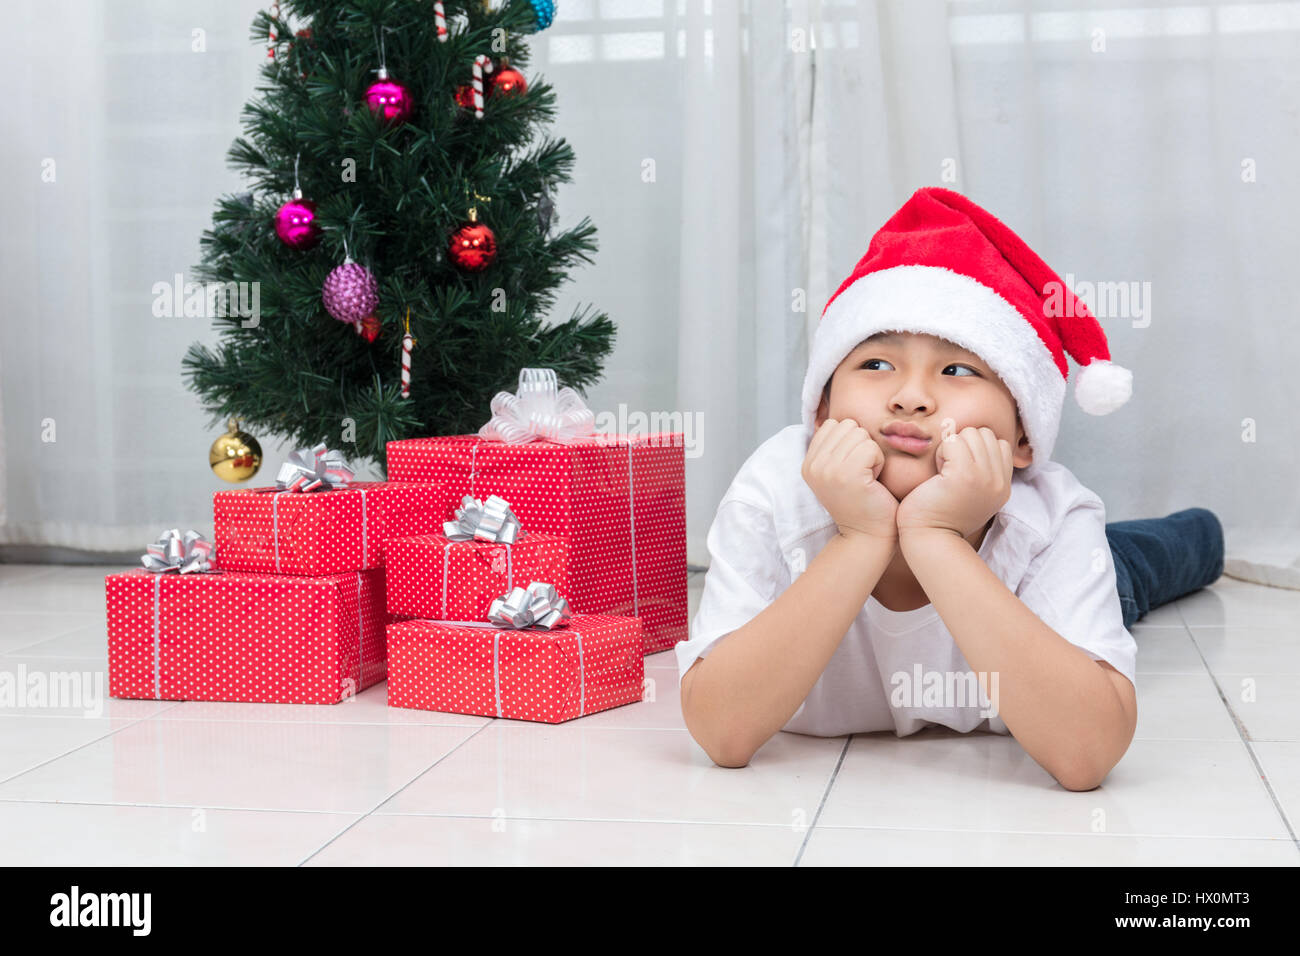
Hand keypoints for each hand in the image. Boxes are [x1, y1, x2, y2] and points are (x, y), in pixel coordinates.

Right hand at [801, 418, 898, 542]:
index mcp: (808, 463)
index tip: (852, 467)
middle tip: (861, 473)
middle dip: (862, 445)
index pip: (833, 424)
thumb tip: (842, 420)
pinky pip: (871, 448)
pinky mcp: (848, 475)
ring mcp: (828, 470)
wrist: (868, 536)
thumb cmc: (862, 501)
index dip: (850, 441)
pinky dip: (879, 462)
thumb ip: (833, 447)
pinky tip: (873, 482)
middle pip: (848, 425)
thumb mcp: (838, 472)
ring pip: (861, 435)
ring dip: (871, 454)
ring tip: (866, 477)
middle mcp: (813, 465)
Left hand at [896, 425, 1012, 539]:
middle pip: (986, 434)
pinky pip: (953, 441)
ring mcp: (984, 477)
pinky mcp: (964, 474)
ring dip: (952, 446)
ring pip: (971, 433)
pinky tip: (937, 472)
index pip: (1000, 444)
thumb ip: (983, 473)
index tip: (961, 470)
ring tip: (944, 470)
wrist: (929, 539)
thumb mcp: (973, 495)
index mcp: (1003, 487)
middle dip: (964, 444)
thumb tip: (975, 440)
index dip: (977, 449)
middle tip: (949, 469)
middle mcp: (999, 481)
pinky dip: (942, 451)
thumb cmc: (940, 516)